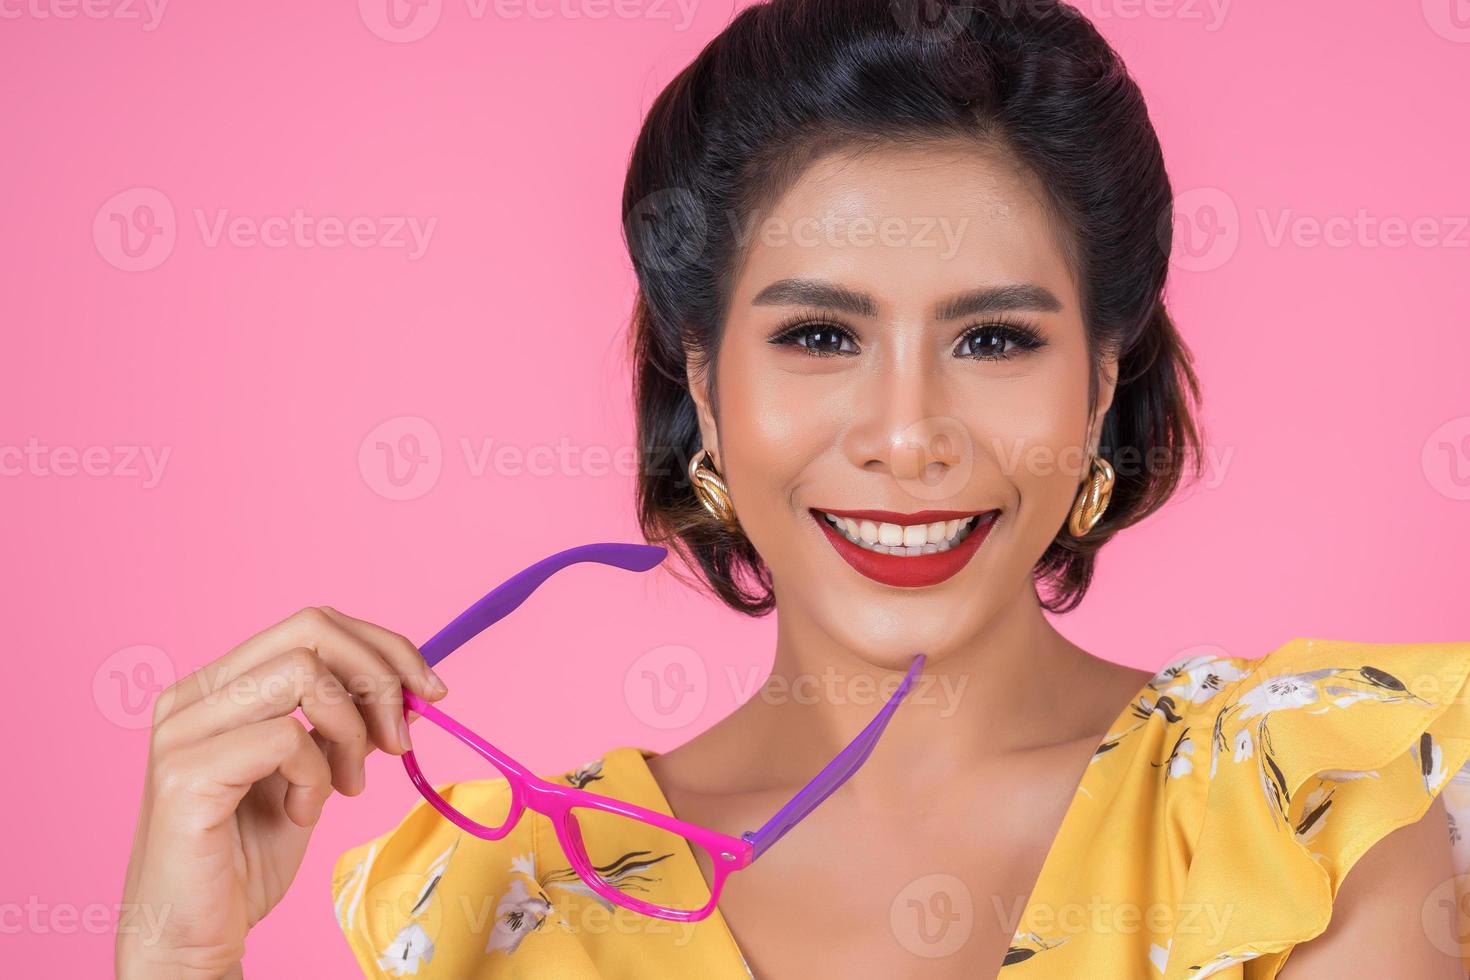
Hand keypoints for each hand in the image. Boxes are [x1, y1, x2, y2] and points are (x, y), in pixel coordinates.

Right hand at [115, 606, 447, 978]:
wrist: (192, 937)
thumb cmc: (246, 858)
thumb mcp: (315, 774)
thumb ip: (347, 723)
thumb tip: (414, 686)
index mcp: (217, 685)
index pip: (314, 624)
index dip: (384, 647)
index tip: (432, 690)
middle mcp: (191, 695)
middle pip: (312, 629)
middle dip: (380, 677)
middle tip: (401, 739)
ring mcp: (181, 731)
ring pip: (304, 674)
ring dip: (349, 730)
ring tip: (345, 787)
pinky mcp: (185, 775)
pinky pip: (287, 738)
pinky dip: (316, 777)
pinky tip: (301, 815)